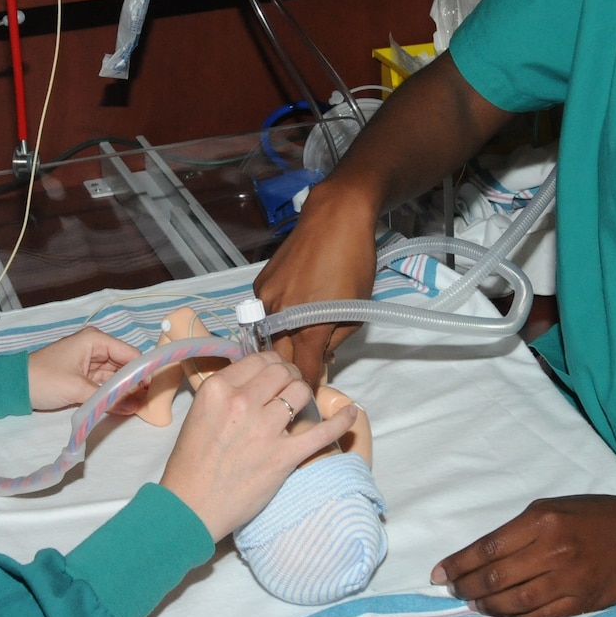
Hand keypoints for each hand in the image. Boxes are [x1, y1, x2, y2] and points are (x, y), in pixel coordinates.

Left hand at [26, 327, 143, 411]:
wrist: (14, 388)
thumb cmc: (44, 379)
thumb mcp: (77, 388)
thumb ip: (107, 398)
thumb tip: (136, 406)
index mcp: (95, 340)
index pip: (130, 354)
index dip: (143, 371)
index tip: (154, 391)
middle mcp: (97, 348)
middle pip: (126, 366)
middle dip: (136, 384)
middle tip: (149, 404)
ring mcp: (91, 363)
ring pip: (118, 377)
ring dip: (126, 392)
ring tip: (140, 408)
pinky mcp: (85, 377)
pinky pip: (107, 386)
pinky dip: (114, 396)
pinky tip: (126, 408)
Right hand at [159, 351, 360, 540]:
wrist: (191, 506)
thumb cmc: (191, 463)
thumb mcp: (200, 413)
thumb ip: (226, 392)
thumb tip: (257, 379)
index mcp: (218, 389)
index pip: (259, 360)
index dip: (273, 365)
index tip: (277, 374)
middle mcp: (243, 403)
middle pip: (283, 374)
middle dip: (291, 377)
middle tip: (290, 388)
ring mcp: (266, 430)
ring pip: (301, 394)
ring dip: (305, 397)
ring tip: (302, 406)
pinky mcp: (284, 456)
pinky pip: (323, 432)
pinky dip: (342, 420)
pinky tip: (352, 411)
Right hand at [252, 183, 380, 384]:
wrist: (334, 217)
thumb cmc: (354, 263)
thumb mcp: (356, 310)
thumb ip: (335, 341)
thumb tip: (321, 358)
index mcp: (309, 326)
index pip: (302, 373)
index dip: (307, 388)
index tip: (312, 399)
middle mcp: (280, 315)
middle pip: (280, 359)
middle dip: (292, 370)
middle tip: (305, 374)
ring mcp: (265, 299)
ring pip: (269, 336)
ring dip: (282, 346)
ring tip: (299, 344)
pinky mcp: (259, 284)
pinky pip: (264, 314)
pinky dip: (276, 321)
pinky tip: (292, 313)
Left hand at [430, 488, 615, 616]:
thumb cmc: (599, 515)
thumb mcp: (555, 506)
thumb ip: (521, 529)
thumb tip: (484, 553)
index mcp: (541, 520)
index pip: (487, 548)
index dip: (458, 564)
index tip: (438, 573)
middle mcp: (552, 550)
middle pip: (495, 577)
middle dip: (466, 586)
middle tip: (453, 590)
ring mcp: (568, 580)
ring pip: (514, 601)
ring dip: (487, 605)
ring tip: (473, 603)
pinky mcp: (582, 602)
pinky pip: (540, 615)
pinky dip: (515, 616)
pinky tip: (502, 613)